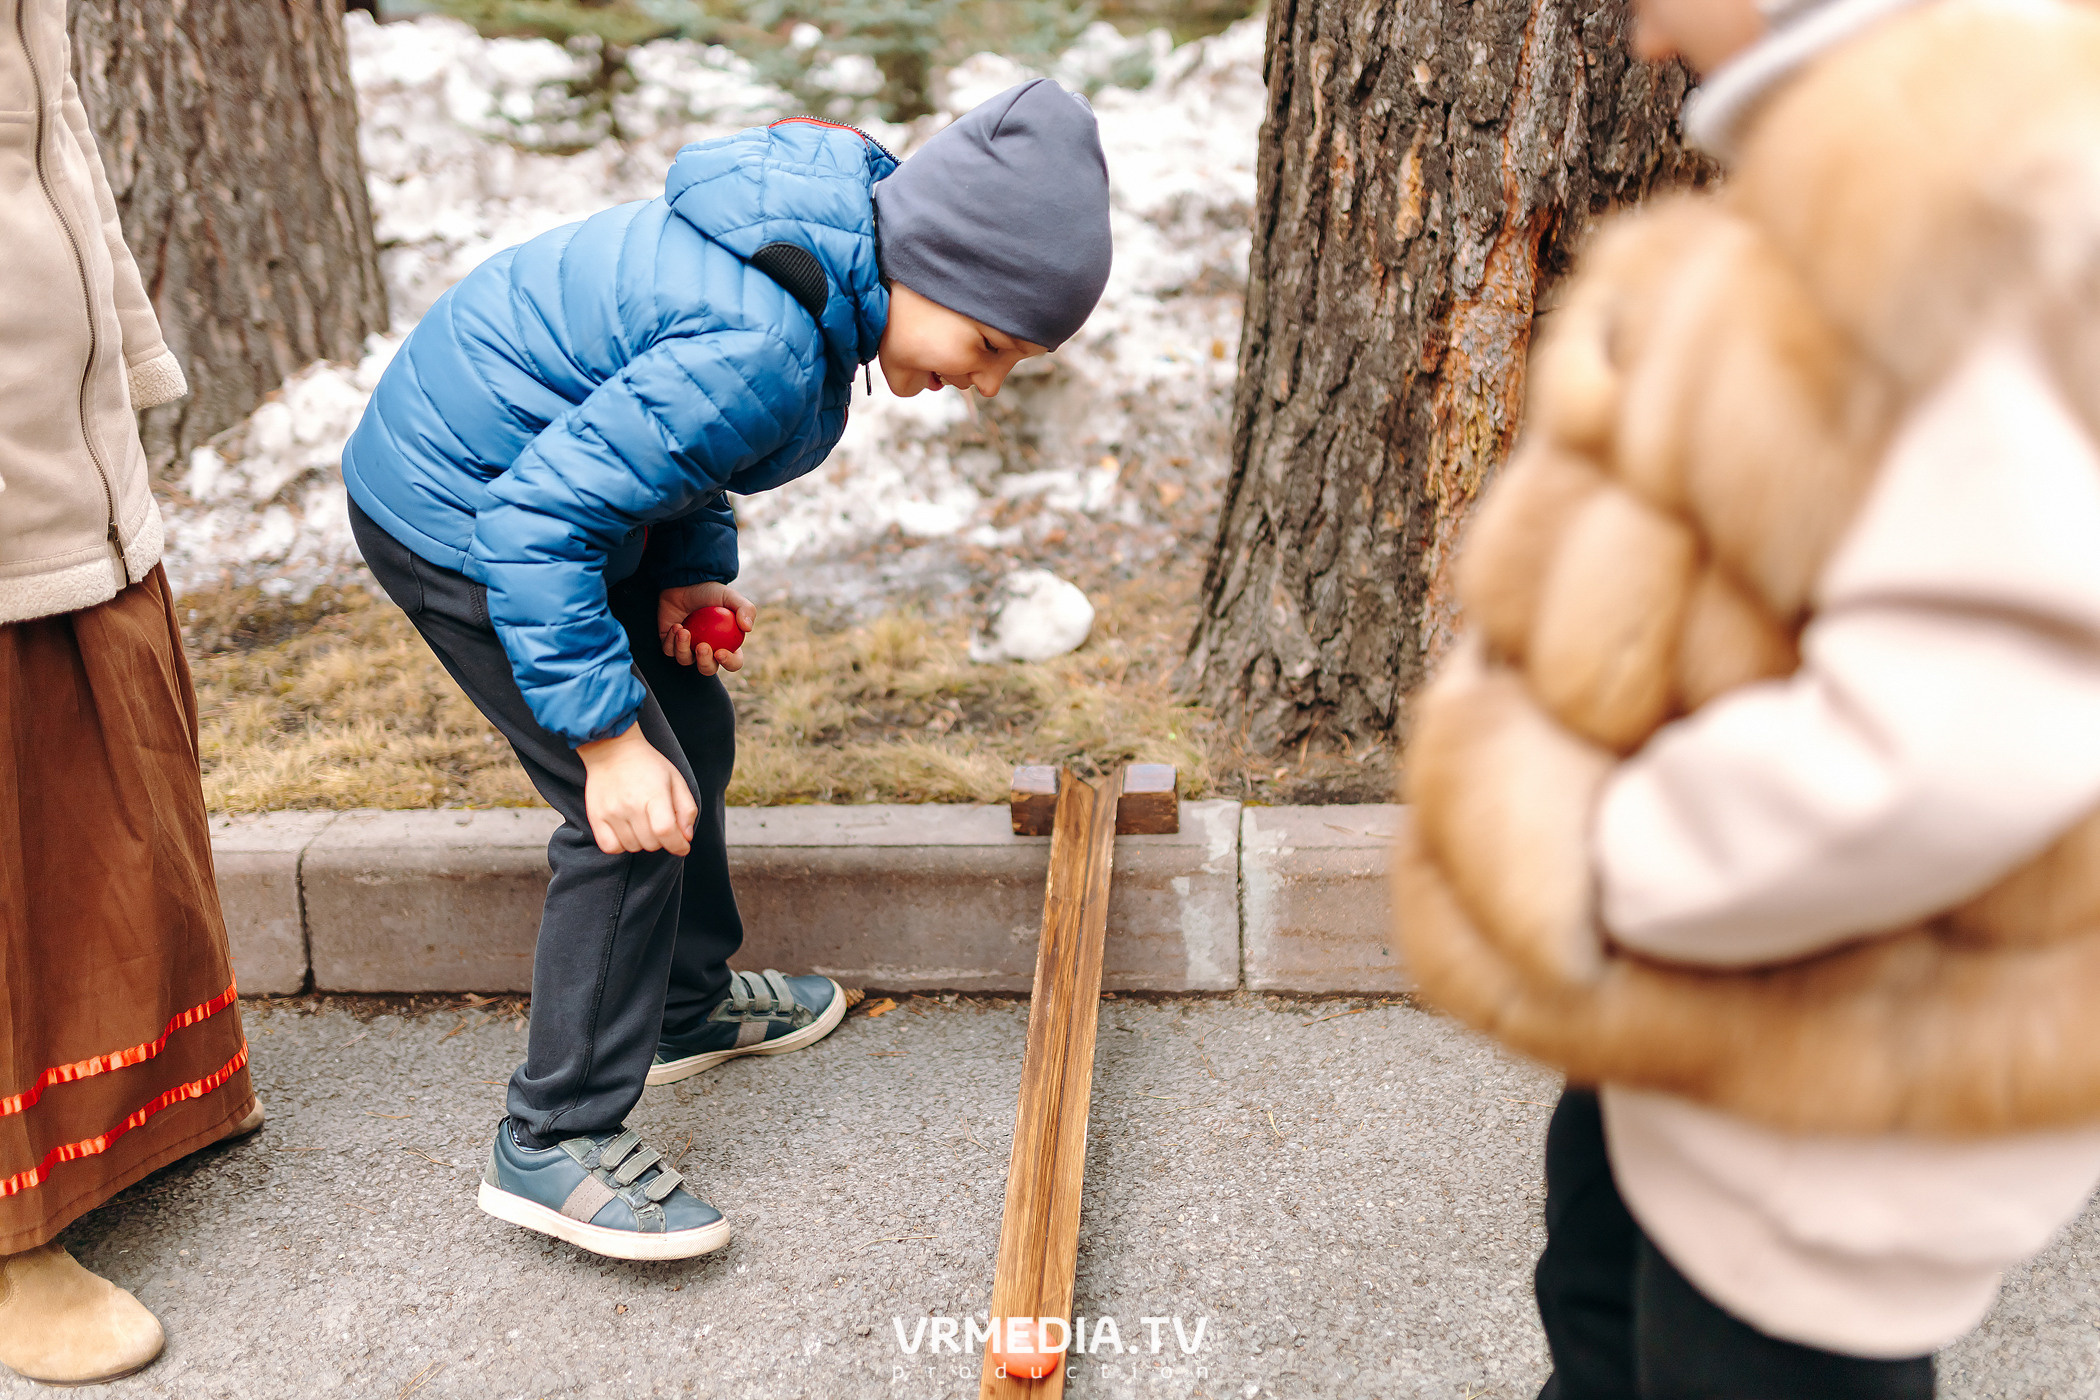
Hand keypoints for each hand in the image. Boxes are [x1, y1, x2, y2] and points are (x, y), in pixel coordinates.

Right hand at [576, 722, 696, 855]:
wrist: (613, 750)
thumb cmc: (648, 765)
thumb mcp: (676, 780)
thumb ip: (686, 809)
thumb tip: (686, 838)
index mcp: (654, 794)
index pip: (666, 831)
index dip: (678, 845)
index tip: (682, 846)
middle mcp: (631, 805)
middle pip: (651, 843)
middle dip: (662, 840)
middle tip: (660, 825)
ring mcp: (611, 812)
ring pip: (633, 847)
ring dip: (642, 842)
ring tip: (642, 823)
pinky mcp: (596, 817)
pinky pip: (610, 847)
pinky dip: (621, 845)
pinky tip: (627, 831)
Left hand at [658, 582, 754, 675]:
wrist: (683, 582)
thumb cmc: (708, 591)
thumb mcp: (730, 596)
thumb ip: (745, 609)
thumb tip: (748, 628)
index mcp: (726, 644)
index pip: (733, 662)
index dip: (729, 662)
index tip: (720, 652)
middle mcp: (708, 649)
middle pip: (708, 669)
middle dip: (704, 662)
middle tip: (701, 646)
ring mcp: (688, 648)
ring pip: (686, 661)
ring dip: (683, 648)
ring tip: (683, 630)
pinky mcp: (670, 643)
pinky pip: (669, 651)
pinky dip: (671, 641)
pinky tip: (676, 626)